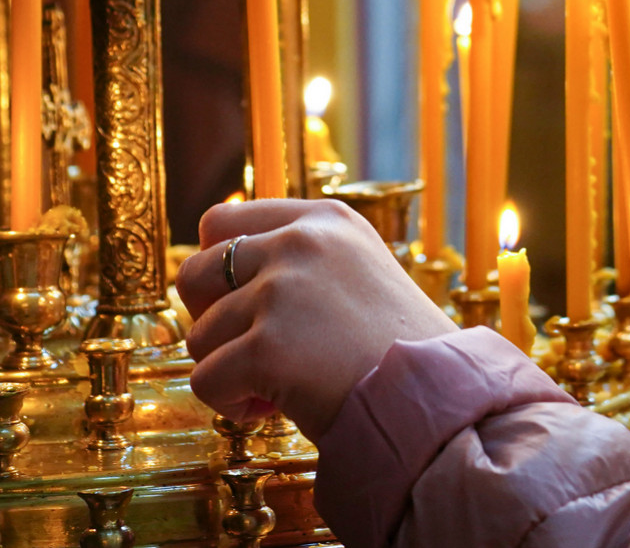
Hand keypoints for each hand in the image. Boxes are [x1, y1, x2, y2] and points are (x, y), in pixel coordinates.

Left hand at [178, 198, 455, 438]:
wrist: (435, 400)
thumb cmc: (400, 351)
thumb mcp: (358, 271)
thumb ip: (301, 261)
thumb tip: (217, 279)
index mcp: (325, 220)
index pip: (222, 222)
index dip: (220, 274)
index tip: (249, 310)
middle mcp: (300, 242)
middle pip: (195, 272)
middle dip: (211, 320)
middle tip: (251, 350)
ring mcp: (281, 291)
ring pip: (198, 335)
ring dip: (228, 369)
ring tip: (276, 386)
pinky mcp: (267, 346)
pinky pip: (206, 381)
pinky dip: (231, 406)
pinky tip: (275, 408)